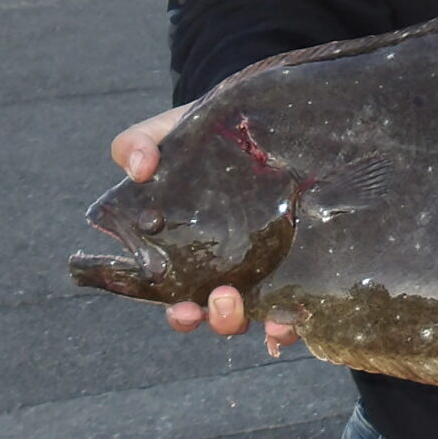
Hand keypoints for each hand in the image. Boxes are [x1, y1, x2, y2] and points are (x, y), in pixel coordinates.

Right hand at [107, 107, 302, 354]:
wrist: (261, 120)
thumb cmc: (205, 135)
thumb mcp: (166, 133)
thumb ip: (138, 143)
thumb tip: (138, 168)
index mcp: (191, 252)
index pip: (180, 297)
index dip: (181, 313)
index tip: (182, 307)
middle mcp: (229, 269)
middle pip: (222, 315)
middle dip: (220, 318)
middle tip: (222, 299)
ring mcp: (266, 267)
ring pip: (259, 314)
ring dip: (254, 318)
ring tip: (256, 299)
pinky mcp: (299, 261)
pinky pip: (298, 302)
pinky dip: (292, 318)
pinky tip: (293, 314)